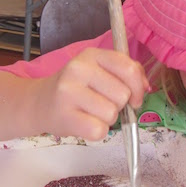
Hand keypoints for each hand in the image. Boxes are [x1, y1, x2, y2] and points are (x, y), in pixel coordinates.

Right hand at [34, 48, 148, 140]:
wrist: (40, 103)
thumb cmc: (76, 89)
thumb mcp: (99, 71)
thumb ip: (126, 73)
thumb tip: (145, 87)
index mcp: (92, 55)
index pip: (129, 69)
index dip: (138, 87)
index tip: (134, 98)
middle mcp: (78, 69)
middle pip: (123, 95)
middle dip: (118, 105)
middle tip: (100, 104)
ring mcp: (69, 92)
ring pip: (112, 114)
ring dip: (107, 119)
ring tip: (90, 113)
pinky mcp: (65, 116)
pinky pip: (99, 130)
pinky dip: (97, 132)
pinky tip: (84, 123)